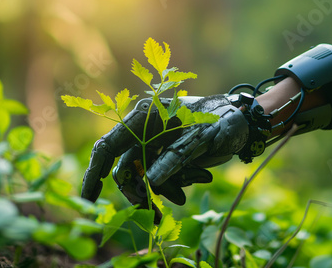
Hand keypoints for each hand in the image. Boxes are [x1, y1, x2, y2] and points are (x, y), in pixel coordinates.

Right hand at [81, 95, 249, 221]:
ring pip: (144, 178)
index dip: (94, 173)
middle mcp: (144, 131)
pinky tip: (202, 175)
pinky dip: (176, 185)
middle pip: (126, 168)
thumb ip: (174, 159)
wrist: (243, 122)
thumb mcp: (200, 139)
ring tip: (190, 189)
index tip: (88, 200)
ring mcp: (155, 145)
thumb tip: (149, 184)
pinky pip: (161, 179)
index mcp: (144, 117)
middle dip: (139, 193)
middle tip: (154, 214)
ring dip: (164, 190)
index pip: (109, 146)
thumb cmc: (223, 120)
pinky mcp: (168, 157)